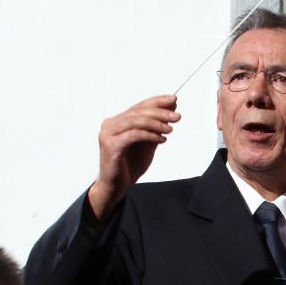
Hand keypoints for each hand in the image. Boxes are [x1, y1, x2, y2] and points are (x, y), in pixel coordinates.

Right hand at [87, 95, 179, 221]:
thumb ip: (156, 127)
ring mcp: (108, 134)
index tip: (173, 99)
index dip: (157, 101)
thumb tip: (171, 109)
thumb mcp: (148, 142)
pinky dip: (150, 135)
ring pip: (136, 121)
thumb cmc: (131, 164)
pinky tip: (162, 139)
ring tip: (171, 129)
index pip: (139, 106)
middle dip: (160, 112)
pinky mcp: (111, 145)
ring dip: (156, 123)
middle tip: (177, 116)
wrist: (118, 185)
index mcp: (118, 121)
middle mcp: (111, 124)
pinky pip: (134, 135)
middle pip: (138, 112)